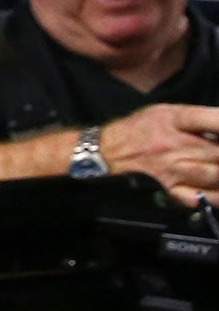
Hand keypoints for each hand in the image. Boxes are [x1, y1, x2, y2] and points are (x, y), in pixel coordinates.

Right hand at [100, 103, 218, 207]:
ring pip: (216, 175)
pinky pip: (200, 197)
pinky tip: (216, 190)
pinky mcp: (167, 191)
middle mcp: (173, 145)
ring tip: (217, 169)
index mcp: (172, 120)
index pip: (214, 120)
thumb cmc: (135, 132)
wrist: (102, 155)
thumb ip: (195, 118)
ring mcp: (171, 170)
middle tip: (218, 155)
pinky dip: (213, 196)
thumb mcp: (162, 112)